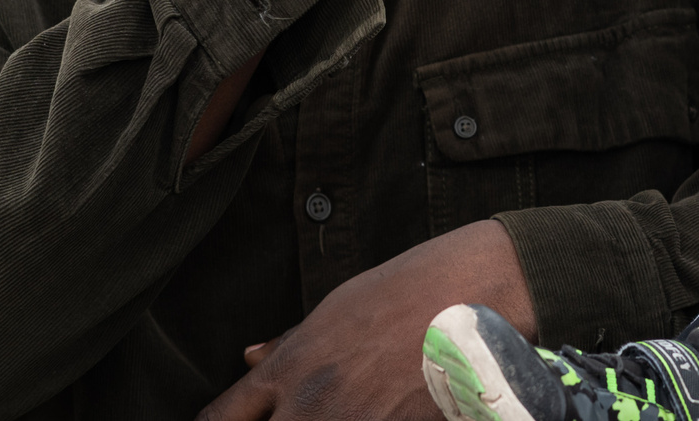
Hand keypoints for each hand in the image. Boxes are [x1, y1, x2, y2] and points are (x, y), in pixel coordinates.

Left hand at [196, 220, 538, 420]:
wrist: (478, 296)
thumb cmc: (409, 290)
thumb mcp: (339, 308)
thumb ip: (290, 345)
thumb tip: (248, 357)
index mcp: (290, 368)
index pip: (220, 419)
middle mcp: (310, 406)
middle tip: (305, 412)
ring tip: (349, 410)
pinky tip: (378, 415)